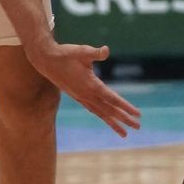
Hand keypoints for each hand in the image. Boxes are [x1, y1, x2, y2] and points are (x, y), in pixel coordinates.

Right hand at [27, 40, 141, 136]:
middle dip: (124, 119)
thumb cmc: (66, 54)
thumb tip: (106, 50)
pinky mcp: (77, 97)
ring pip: (101, 113)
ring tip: (125, 133)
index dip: (125, 107)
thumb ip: (95, 53)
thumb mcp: (82, 51)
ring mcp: (81, 98)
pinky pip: (93, 110)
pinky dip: (102, 116)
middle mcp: (87, 95)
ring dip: (113, 123)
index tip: (137, 114)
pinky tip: (108, 120)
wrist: (46, 61)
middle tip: (138, 127)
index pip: (112, 99)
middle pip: (109, 110)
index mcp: (91, 85)